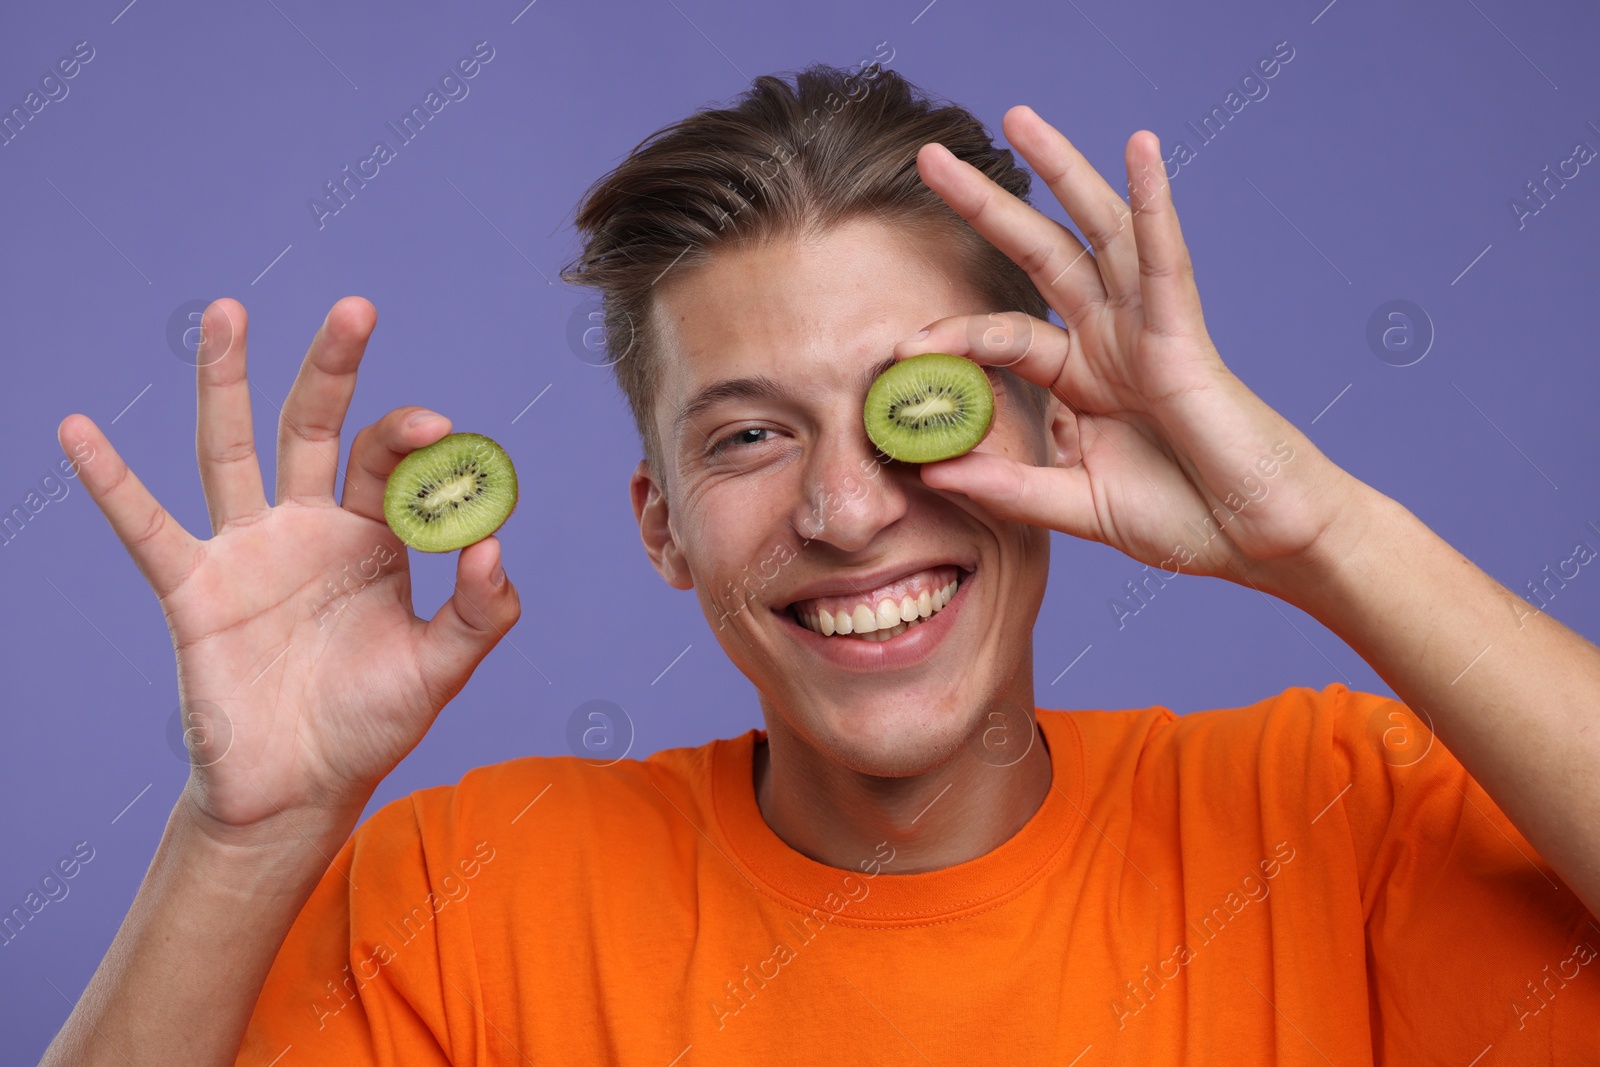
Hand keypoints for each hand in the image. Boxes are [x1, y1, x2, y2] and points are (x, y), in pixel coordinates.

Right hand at [58, 297, 521, 833]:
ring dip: (226, 384)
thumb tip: (496, 543)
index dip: (414, 443)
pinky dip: (112, 483)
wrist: (300, 789)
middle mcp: (310, 528)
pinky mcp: (195, 589)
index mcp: (374, 538)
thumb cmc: (371, 722)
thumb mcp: (440, 669)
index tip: (442, 430)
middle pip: (316, 429)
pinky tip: (78, 431)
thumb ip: (482, 612)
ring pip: (232, 451)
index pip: (391, 466)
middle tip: (357, 309)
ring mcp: (249, 551)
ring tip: (227, 312)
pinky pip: (147, 528)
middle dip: (334, 370)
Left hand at [894, 107, 1359, 586]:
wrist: (1257, 538)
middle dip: (987, 205)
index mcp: (1081, 378)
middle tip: (931, 158)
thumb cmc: (1183, 517)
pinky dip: (1154, 203)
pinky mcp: (1186, 336)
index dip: (949, 337)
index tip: (897, 351)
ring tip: (1017, 118)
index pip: (1001, 337)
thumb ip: (1010, 488)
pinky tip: (1139, 148)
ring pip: (1098, 233)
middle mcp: (1110, 339)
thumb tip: (932, 471)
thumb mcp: (1078, 504)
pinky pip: (1166, 260)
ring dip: (1061, 171)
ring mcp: (1148, 330)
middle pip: (1039, 254)